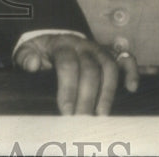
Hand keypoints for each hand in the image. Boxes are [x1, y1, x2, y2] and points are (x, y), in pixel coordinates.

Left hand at [14, 33, 138, 114]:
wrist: (52, 39)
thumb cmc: (40, 51)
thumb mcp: (27, 51)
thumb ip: (27, 57)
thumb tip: (33, 64)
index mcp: (61, 44)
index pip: (67, 64)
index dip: (68, 88)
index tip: (66, 111)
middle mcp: (83, 45)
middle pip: (90, 69)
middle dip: (87, 97)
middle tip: (83, 120)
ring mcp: (98, 49)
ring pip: (109, 67)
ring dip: (108, 92)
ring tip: (102, 115)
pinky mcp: (110, 54)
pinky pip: (126, 58)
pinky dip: (131, 71)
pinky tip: (131, 88)